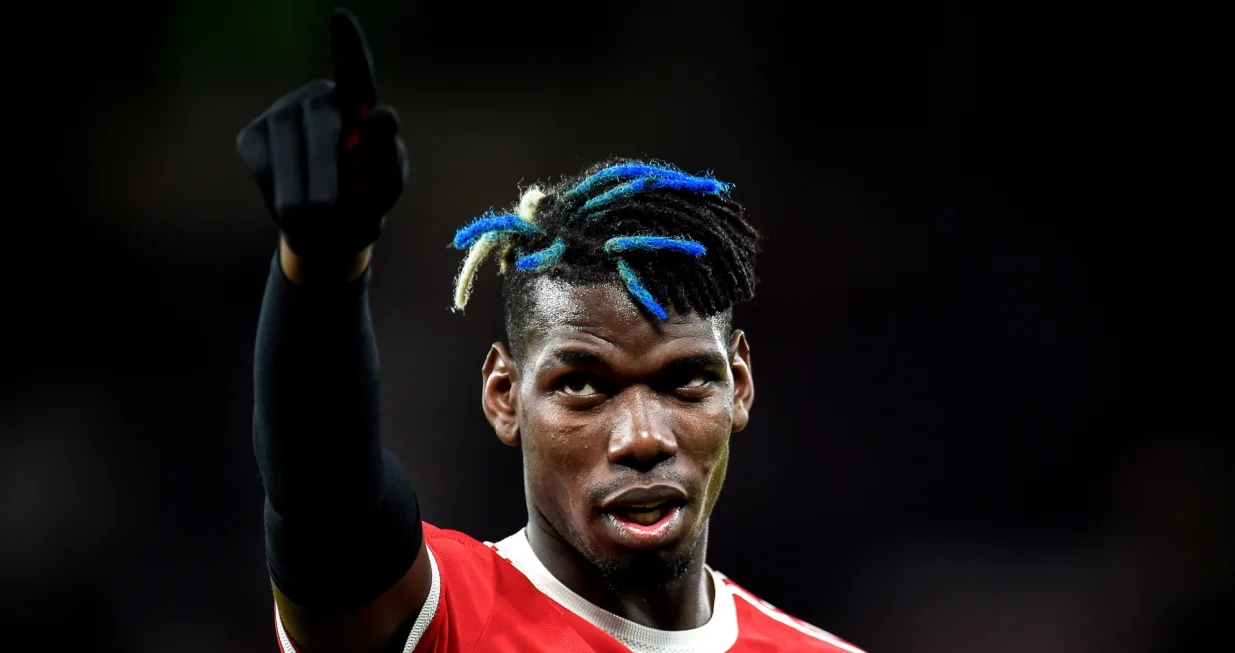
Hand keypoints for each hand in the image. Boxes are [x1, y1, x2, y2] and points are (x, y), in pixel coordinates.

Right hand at [236, 8, 407, 259]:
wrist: (328, 230)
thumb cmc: (366, 199)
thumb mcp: (386, 183)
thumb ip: (389, 152)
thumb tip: (383, 115)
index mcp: (357, 102)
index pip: (354, 69)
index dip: (347, 43)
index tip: (340, 16)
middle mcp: (318, 97)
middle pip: (321, 121)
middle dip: (328, 171)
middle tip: (333, 212)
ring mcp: (282, 112)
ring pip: (287, 142)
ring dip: (304, 188)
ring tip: (319, 216)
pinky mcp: (253, 136)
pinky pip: (263, 161)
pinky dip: (279, 190)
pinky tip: (292, 202)